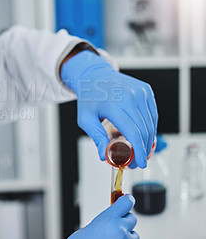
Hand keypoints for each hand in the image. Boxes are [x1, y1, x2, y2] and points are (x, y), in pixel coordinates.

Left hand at [61, 50, 157, 167]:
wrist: (94, 75)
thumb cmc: (89, 97)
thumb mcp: (86, 118)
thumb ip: (96, 137)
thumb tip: (104, 156)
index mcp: (114, 104)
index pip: (133, 132)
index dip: (139, 151)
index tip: (140, 163)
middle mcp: (130, 97)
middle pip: (144, 130)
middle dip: (143, 149)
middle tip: (137, 160)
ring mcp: (140, 92)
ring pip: (151, 123)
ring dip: (148, 139)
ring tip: (140, 150)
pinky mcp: (146, 90)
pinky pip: (153, 114)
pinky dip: (150, 127)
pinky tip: (143, 135)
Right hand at [63, 195, 138, 238]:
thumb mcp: (87, 229)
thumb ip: (103, 222)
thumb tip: (111, 221)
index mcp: (108, 219)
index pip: (126, 203)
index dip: (126, 200)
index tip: (127, 199)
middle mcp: (120, 230)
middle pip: (131, 218)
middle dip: (124, 220)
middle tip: (114, 225)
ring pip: (133, 235)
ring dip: (126, 235)